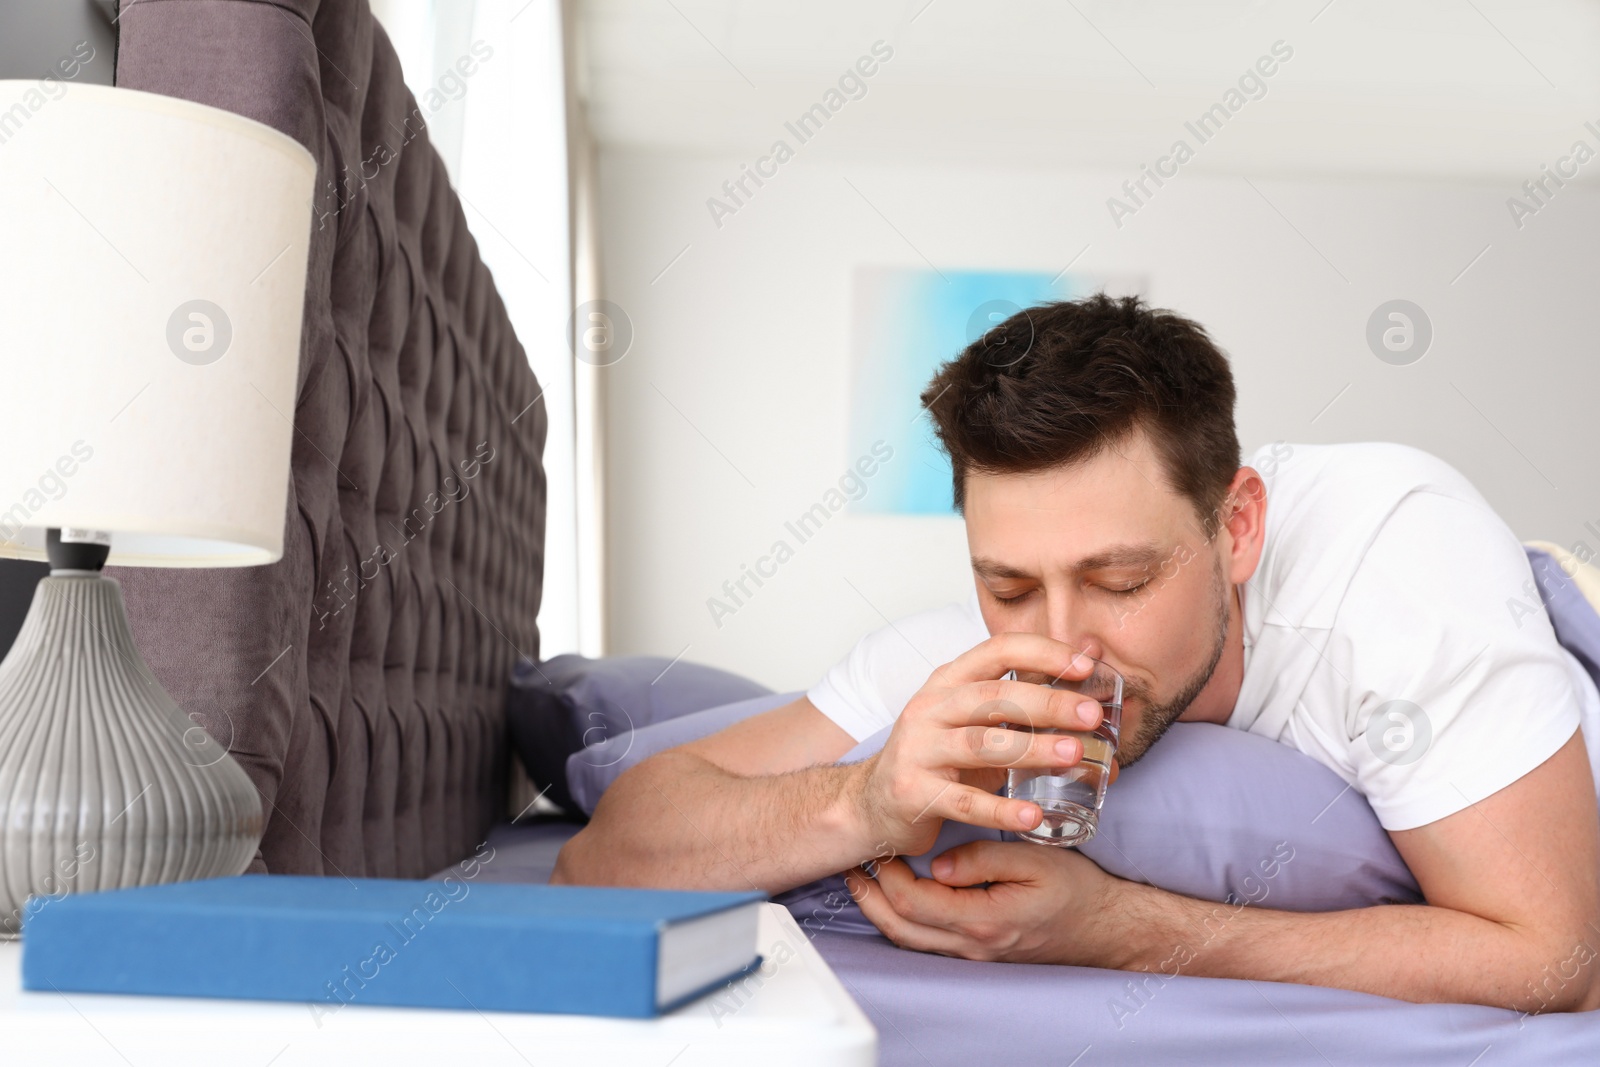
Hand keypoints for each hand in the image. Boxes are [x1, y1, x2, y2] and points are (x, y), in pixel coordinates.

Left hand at [842, 840, 1118, 964]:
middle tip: (855, 865)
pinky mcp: (978, 952)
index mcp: (983, 920)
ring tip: (864, 880)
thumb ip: (983, 859)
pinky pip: (928, 942)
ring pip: (910, 940)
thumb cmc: (1076, 891)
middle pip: (901, 928)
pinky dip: (904, 920)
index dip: (889, 876)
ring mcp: (974, 953)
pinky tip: (898, 897)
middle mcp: (973, 944)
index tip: (882, 847)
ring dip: (881, 910)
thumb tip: (938, 863)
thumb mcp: (1035, 860)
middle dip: (870, 897)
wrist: (1105, 929)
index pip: (915, 903)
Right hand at [846, 631, 1104, 858]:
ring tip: (1075, 754)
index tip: (1086, 664)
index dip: (1043, 652)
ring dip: (1032, 748)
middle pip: (994, 696)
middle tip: (1092, 714)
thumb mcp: (975, 722)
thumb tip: (1096, 677)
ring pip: (981, 744)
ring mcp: (918, 750)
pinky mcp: (914, 793)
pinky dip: (1001, 809)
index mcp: (949, 682)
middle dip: (1048, 702)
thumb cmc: (939, 759)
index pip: (997, 650)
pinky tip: (1033, 816)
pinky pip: (964, 802)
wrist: (872, 803)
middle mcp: (930, 709)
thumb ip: (1029, 702)